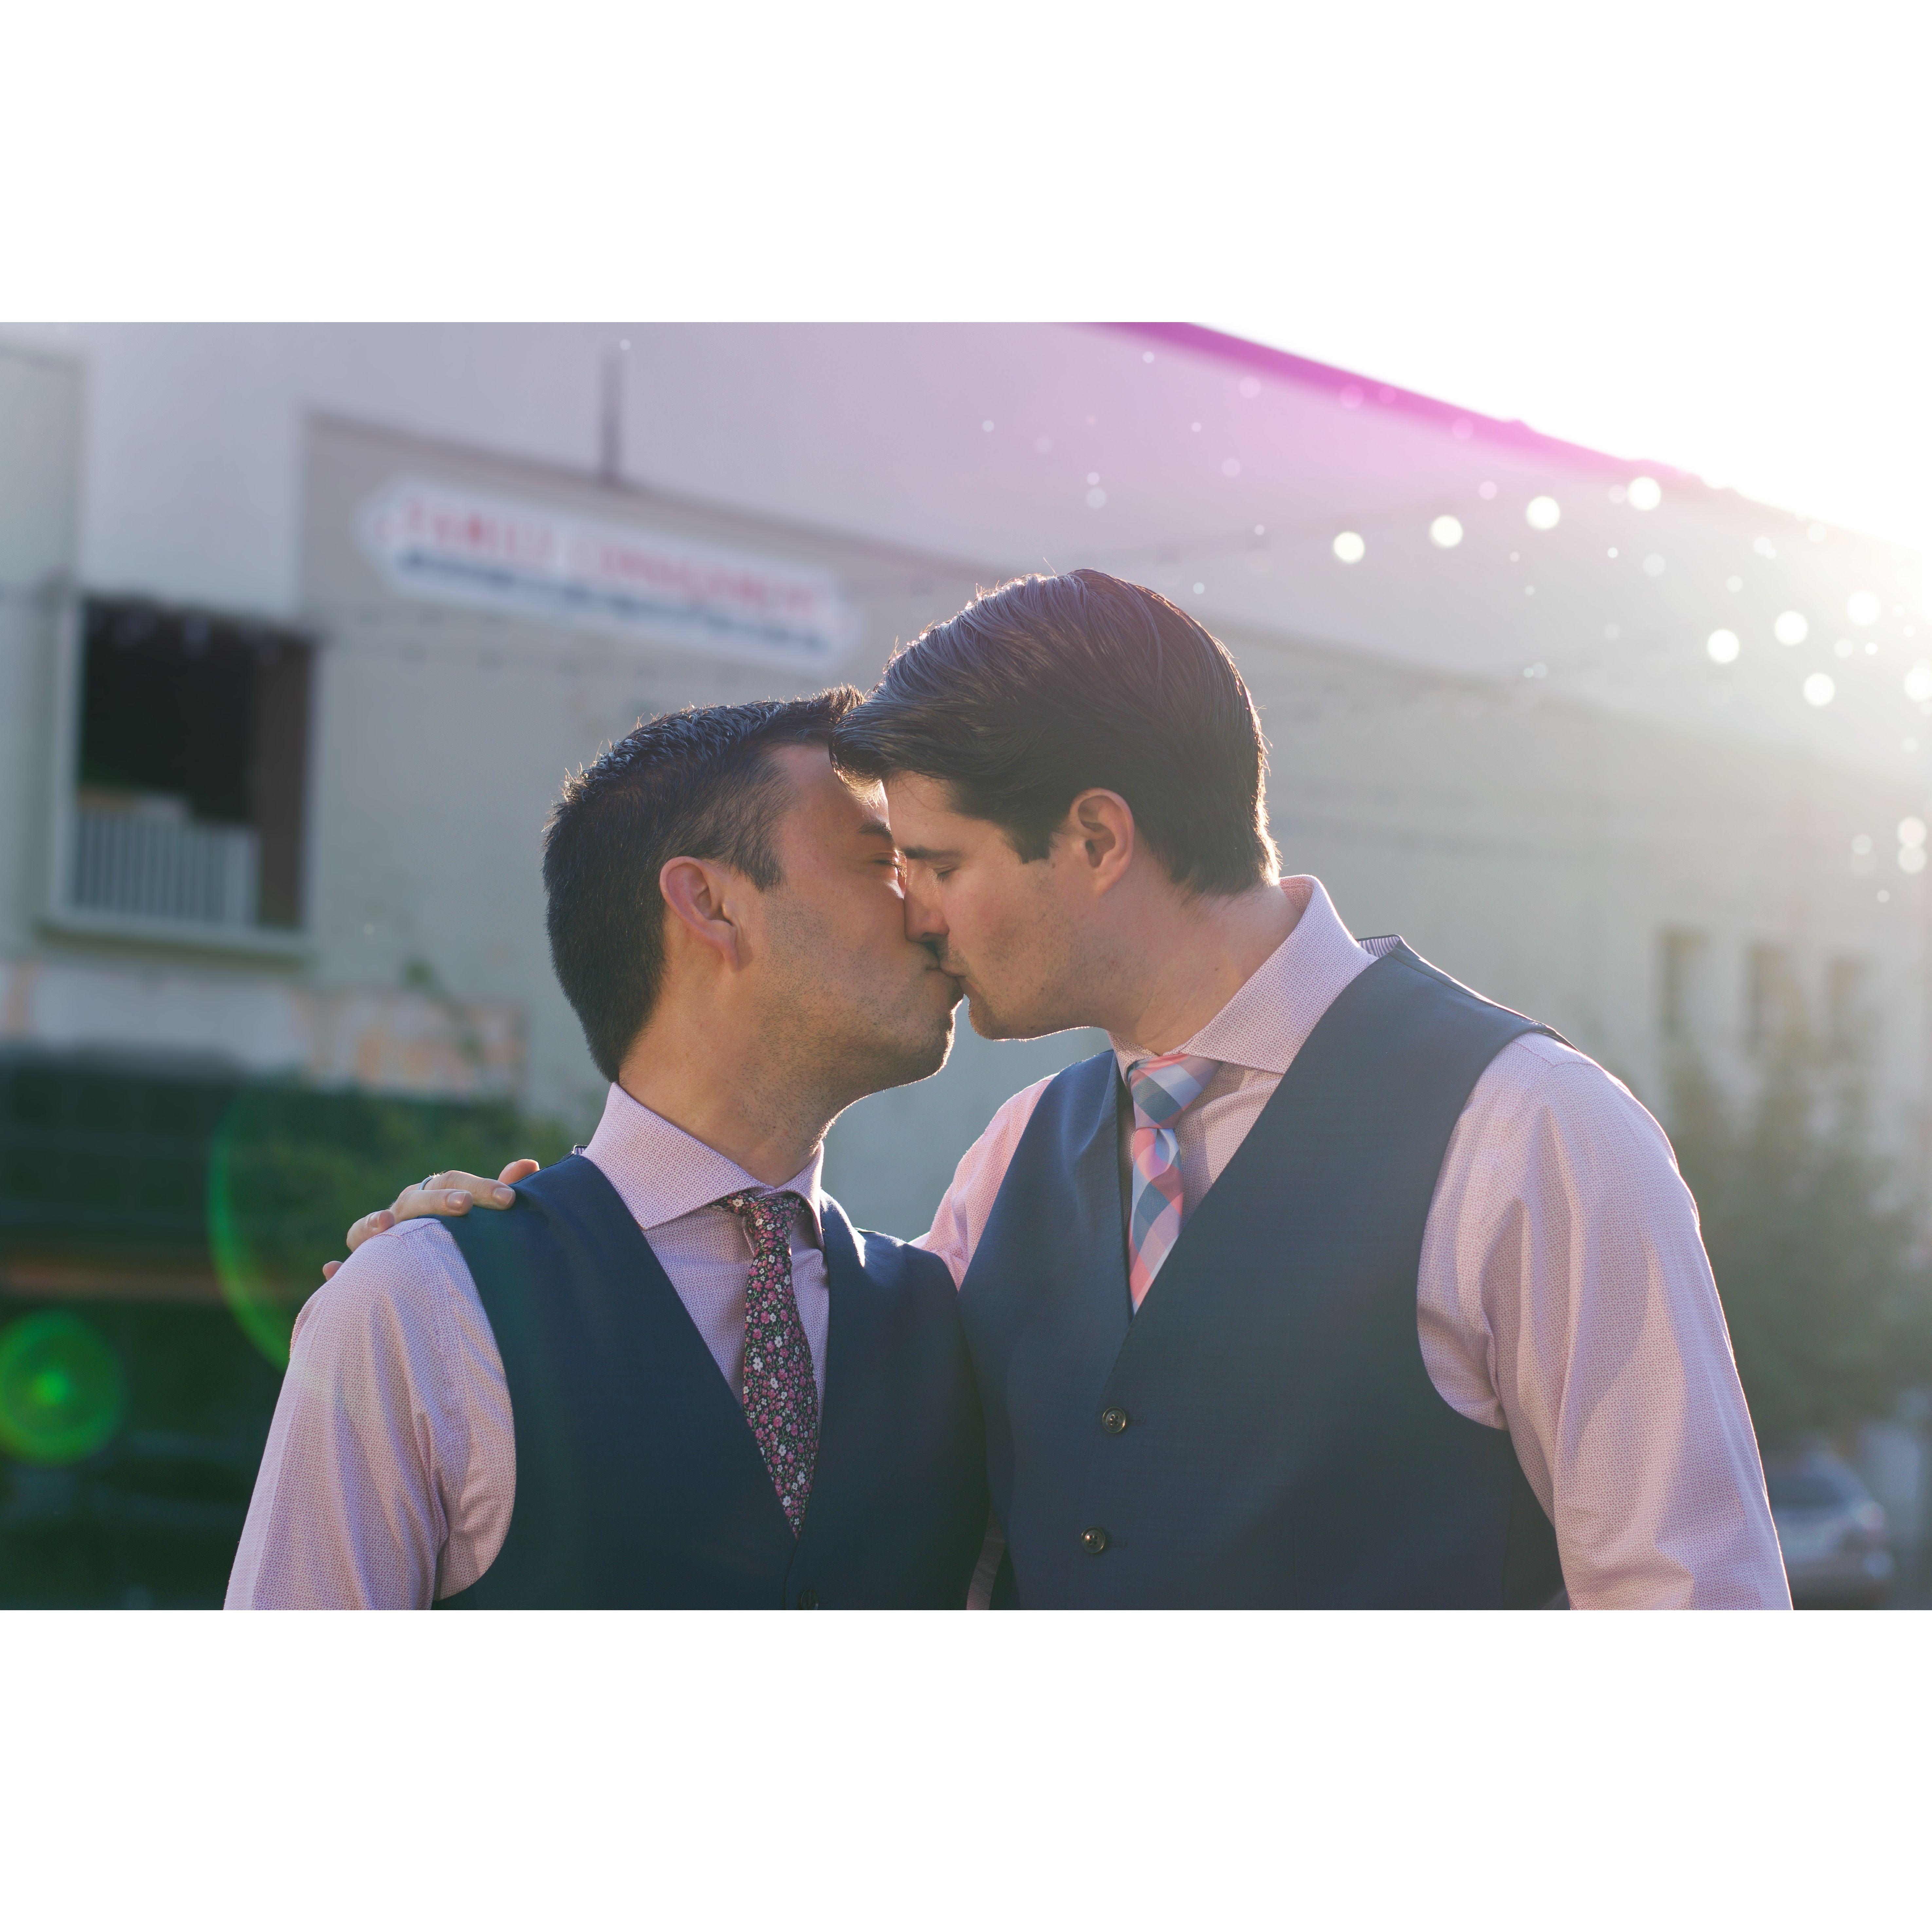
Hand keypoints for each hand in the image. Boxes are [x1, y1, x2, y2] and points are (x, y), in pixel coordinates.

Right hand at [319, 1160, 540, 1281]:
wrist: (425, 1264)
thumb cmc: (458, 1233)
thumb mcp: (478, 1212)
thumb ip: (499, 1189)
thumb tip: (530, 1164)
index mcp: (433, 1195)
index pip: (453, 1181)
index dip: (480, 1187)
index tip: (508, 1199)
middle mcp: (403, 1210)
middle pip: (418, 1199)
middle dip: (440, 1200)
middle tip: (464, 1206)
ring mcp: (379, 1237)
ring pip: (366, 1228)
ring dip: (372, 1224)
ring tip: (385, 1224)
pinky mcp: (360, 1265)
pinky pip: (345, 1265)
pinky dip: (338, 1268)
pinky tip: (332, 1269)